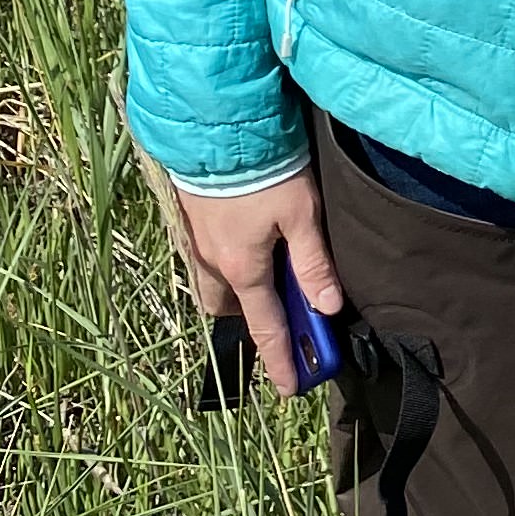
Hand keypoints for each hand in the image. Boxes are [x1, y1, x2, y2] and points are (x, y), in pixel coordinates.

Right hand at [174, 167, 344, 396]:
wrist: (216, 126)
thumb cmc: (265, 170)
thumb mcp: (302, 214)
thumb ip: (313, 262)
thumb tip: (326, 308)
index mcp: (242, 269)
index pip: (266, 327)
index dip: (281, 359)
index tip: (289, 389)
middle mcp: (212, 262)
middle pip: (230, 308)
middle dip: (253, 316)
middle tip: (280, 308)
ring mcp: (195, 241)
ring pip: (212, 283)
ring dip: (235, 290)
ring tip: (263, 272)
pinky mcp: (189, 218)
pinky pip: (203, 258)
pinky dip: (223, 262)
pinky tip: (240, 239)